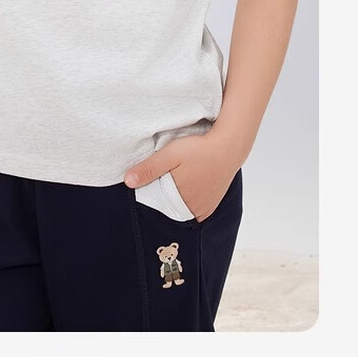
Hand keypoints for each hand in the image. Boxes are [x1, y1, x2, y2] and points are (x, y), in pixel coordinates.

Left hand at [123, 132, 240, 221]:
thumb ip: (149, 169)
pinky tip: (188, 186)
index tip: (151, 181)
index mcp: (180, 199)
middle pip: (169, 208)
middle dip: (164, 198)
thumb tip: (128, 182)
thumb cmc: (199, 149)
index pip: (156, 205)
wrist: (229, 146)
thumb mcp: (170, 154)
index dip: (151, 193)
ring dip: (176, 200)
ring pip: (182, 210)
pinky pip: (195, 210)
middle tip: (167, 178)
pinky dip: (188, 202)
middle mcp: (194, 209)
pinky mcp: (212, 206)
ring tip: (178, 180)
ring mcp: (204, 209)